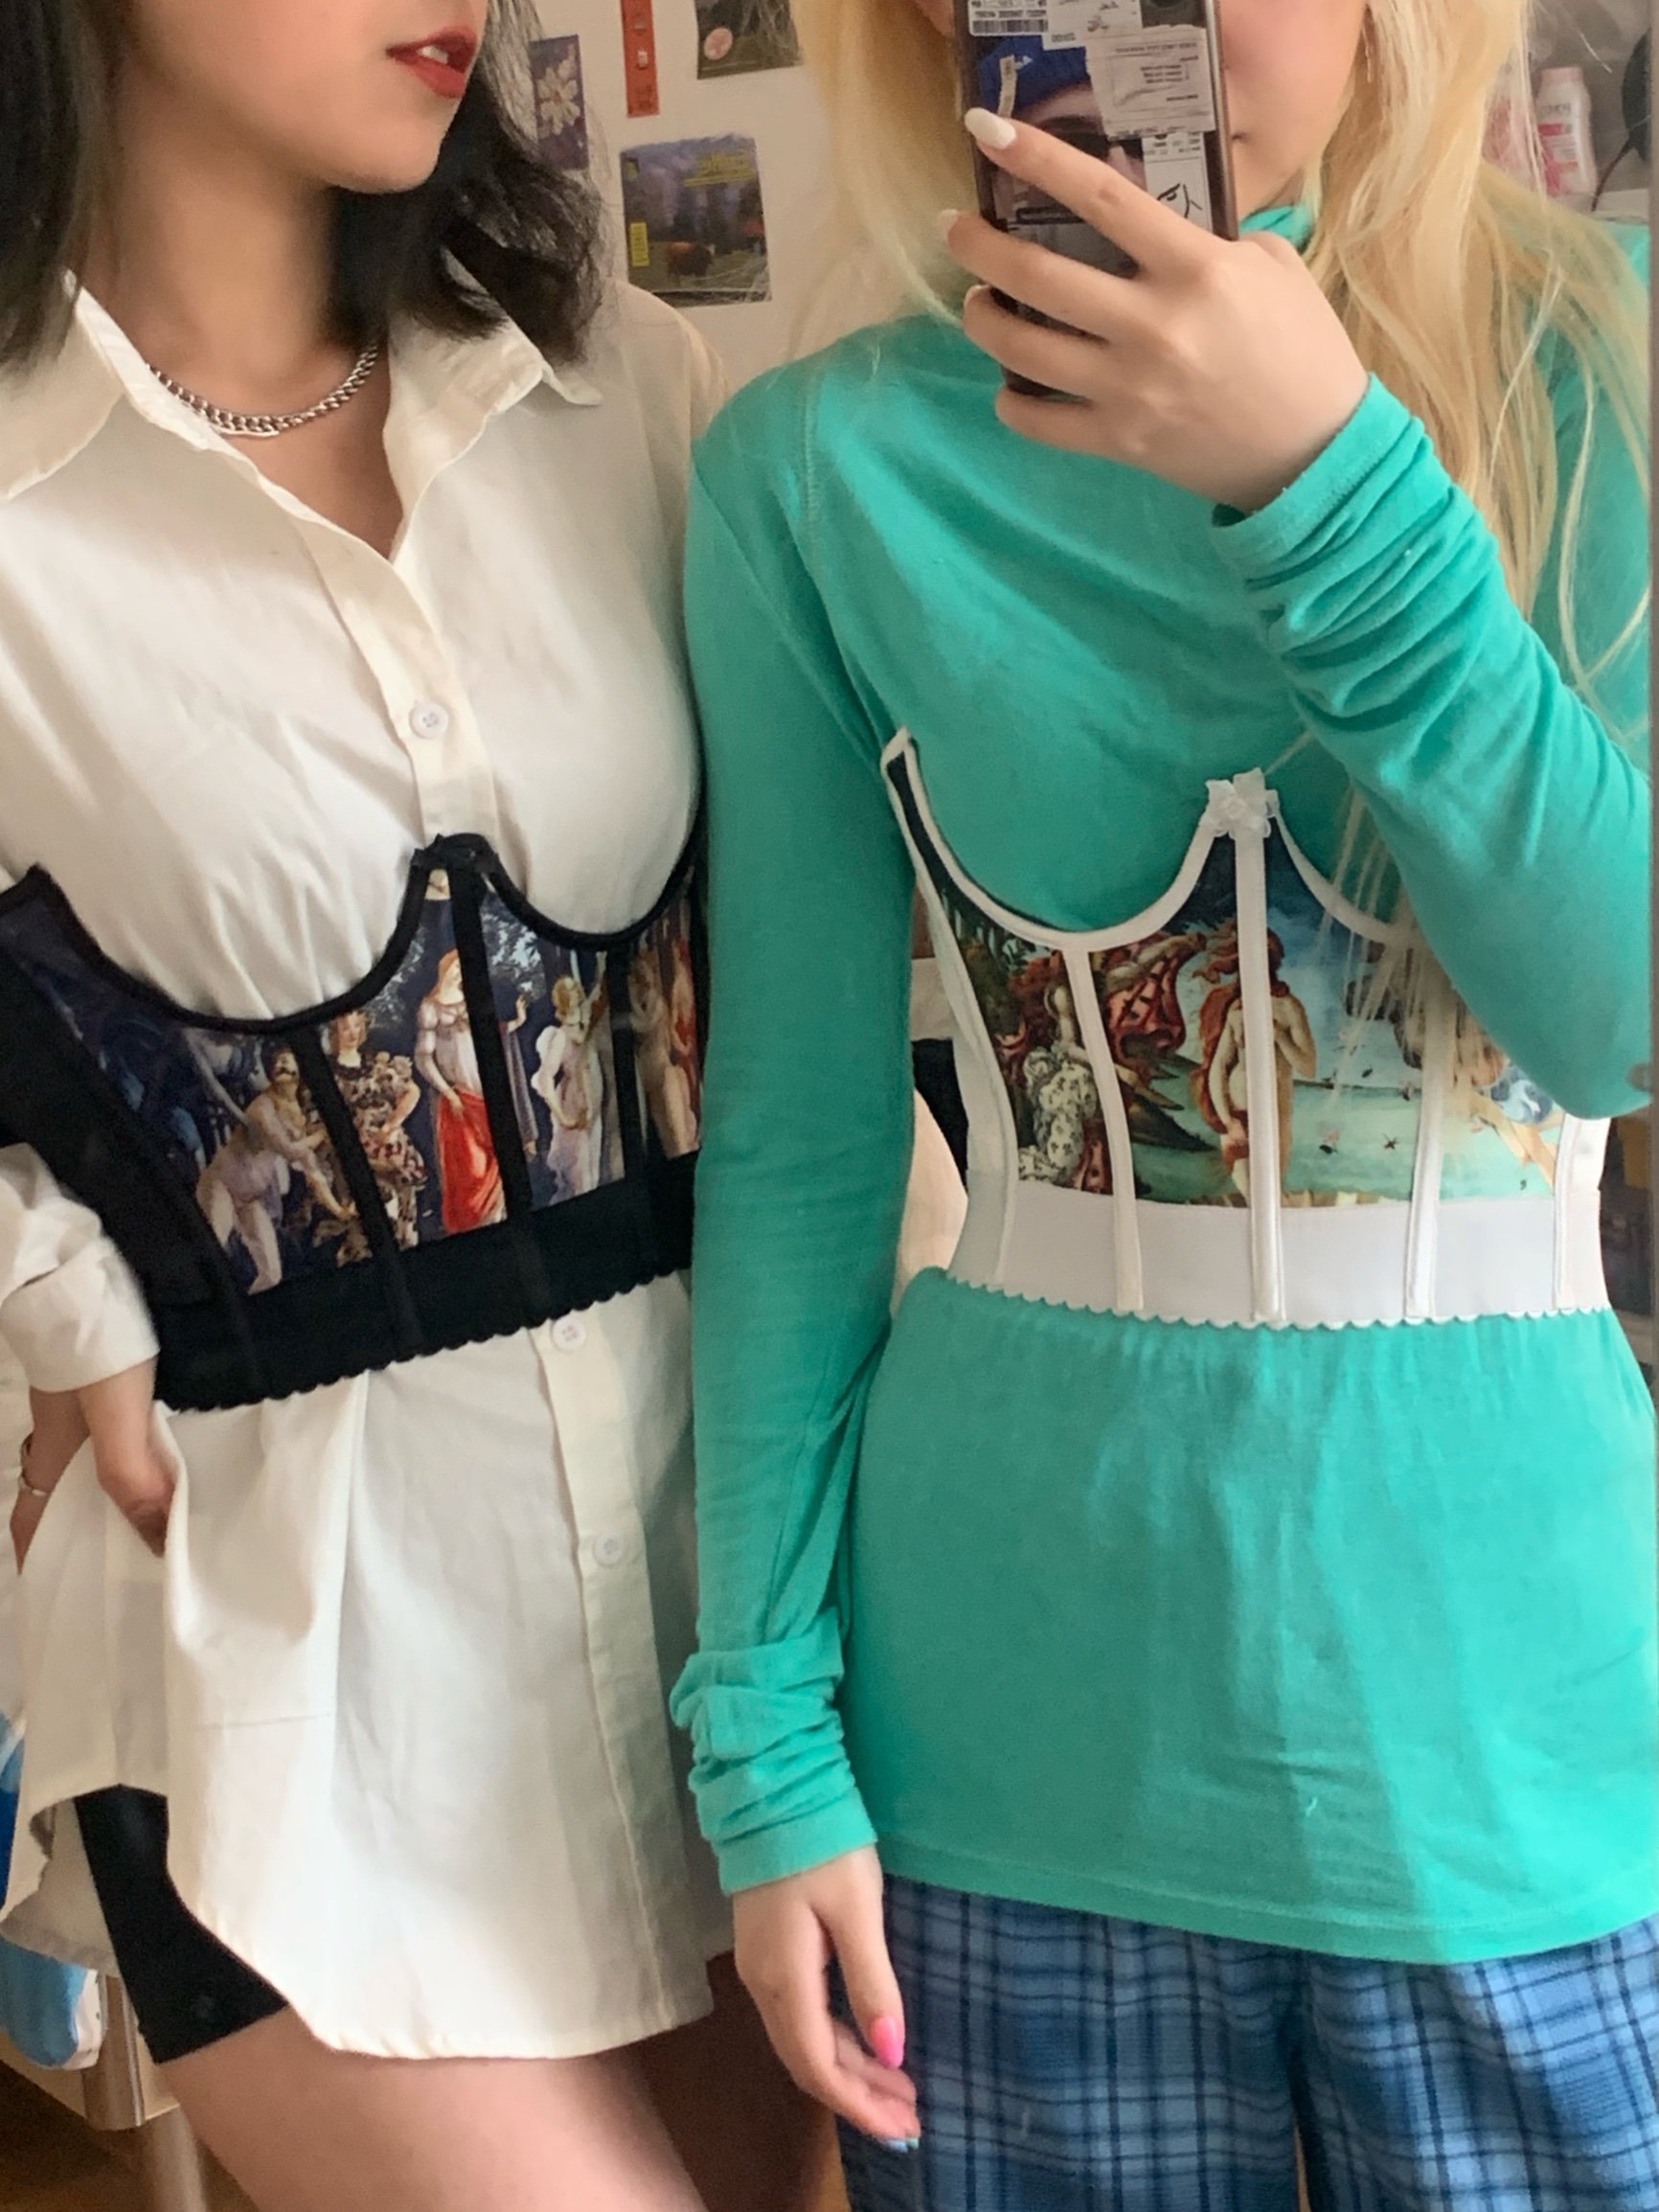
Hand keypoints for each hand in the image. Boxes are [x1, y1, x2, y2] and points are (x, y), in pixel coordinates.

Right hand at [9, 1363, 173, 1568]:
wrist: (86, 1276)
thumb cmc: (95, 1350)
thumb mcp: (116, 1417)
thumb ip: (131, 1474)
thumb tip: (156, 1542)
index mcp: (52, 1456)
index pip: (31, 1519)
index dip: (41, 1556)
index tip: (67, 1588)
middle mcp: (61, 1439)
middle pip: (69, 1499)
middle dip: (96, 1532)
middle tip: (142, 1563)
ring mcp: (82, 1412)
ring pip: (98, 1468)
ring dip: (124, 1495)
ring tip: (171, 1522)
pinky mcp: (107, 1386)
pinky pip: (121, 1437)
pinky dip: (142, 1459)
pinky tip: (176, 1463)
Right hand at [733, 1847, 919, 2144]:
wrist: (772, 1788)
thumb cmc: (823, 1843)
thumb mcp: (858, 1909)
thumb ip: (873, 1982)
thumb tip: (892, 2052)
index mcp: (784, 1977)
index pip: (819, 2065)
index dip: (860, 2104)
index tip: (904, 2125)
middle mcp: (762, 1982)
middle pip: (807, 2061)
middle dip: (858, 2097)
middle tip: (910, 2119)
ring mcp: (758, 1966)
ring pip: (800, 2041)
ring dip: (847, 2072)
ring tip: (895, 2092)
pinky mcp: (765, 1950)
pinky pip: (797, 2017)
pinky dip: (832, 2043)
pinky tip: (862, 2046)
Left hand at [946, 111, 1368, 511]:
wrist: (1315, 451)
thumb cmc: (1299, 348)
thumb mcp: (1272, 267)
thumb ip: (1206, 241)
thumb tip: (1145, 230)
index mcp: (1197, 269)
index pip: (1103, 199)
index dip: (1040, 161)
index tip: (990, 133)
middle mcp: (1155, 326)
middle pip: (1039, 277)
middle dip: (981, 247)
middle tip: (957, 231)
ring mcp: (1132, 388)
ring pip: (1025, 352)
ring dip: (984, 322)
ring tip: (978, 303)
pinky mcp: (1122, 441)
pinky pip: (1040, 423)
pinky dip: (1013, 403)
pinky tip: (1012, 385)